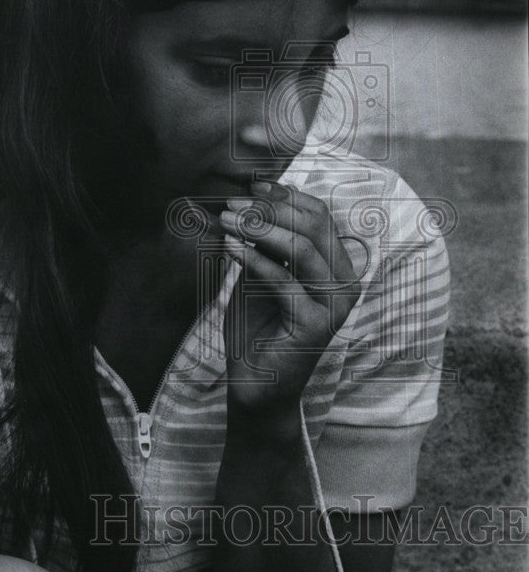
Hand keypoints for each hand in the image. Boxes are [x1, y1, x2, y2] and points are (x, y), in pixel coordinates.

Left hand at [218, 180, 359, 437]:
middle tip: (232, 205)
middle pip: (314, 226)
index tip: (252, 187)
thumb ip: (266, 241)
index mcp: (338, 267)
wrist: (255, 384)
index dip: (286, 197)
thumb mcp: (260, 273)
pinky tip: (230, 247)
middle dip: (269, 210)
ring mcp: (334, 305)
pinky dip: (253, 258)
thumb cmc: (257, 327)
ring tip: (227, 221)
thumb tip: (257, 196)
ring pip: (302, 248)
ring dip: (260, 228)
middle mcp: (345, 283)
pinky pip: (283, 280)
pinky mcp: (315, 325)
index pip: (320, 216)